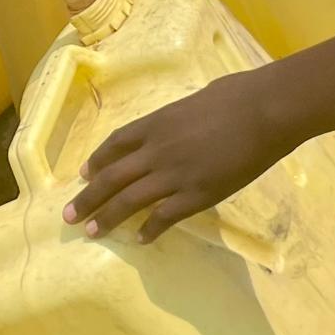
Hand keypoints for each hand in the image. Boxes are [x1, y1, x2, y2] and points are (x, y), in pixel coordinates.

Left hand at [65, 73, 287, 244]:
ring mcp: (175, 174)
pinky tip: (139, 239)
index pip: (115, 144)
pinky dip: (149, 229)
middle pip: (112, 177)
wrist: (266, 111)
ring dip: (107, 217)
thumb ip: (180, 117)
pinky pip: (165, 216)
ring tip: (91, 231)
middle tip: (68, 215)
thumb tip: (179, 122)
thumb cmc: (238, 95)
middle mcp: (156, 150)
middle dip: (87, 197)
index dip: (96, 161)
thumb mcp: (197, 99)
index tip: (83, 175)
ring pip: (129, 201)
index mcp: (155, 123)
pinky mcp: (197, 195)